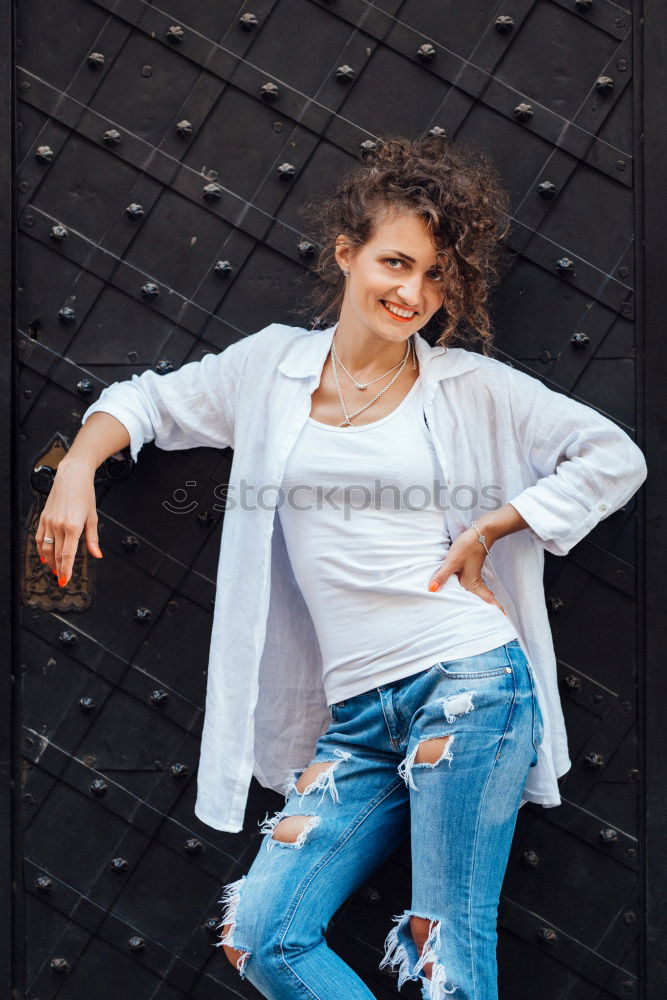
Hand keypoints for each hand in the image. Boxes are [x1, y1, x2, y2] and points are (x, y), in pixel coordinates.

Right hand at [35, 458, 102, 586]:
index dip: (66, 570)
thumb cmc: (84, 494)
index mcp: (73, 527)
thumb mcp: (93, 517)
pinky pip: (38, 537)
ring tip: (54, 569)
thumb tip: (97, 554)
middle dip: (58, 569)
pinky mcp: (43, 517)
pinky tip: (44, 556)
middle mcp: (58, 525)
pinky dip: (40, 549)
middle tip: (61, 579)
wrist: (72, 477)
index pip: (67, 555)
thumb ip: (93, 539)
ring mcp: (49, 521)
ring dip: (49, 561)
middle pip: (56, 554)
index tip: (65, 580)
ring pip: (45, 548)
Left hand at [427, 527, 505, 615]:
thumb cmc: (468, 546)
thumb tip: (432, 590)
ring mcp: (473, 574)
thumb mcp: (452, 562)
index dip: (496, 609)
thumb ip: (442, 576)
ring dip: (480, 600)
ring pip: (478, 591)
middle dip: (488, 608)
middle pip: (482, 599)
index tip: (503, 618)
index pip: (488, 600)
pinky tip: (465, 590)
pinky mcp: (471, 568)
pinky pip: (473, 583)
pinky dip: (473, 590)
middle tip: (494, 619)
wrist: (480, 531)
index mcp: (471, 583)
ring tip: (481, 611)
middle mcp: (474, 581)